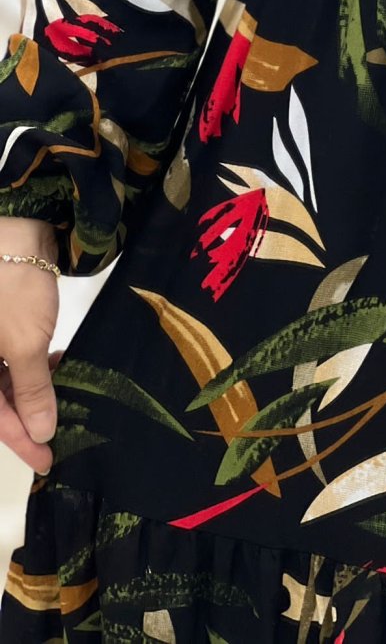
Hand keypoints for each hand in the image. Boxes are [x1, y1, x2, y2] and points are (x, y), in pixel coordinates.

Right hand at [0, 216, 61, 473]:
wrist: (16, 232)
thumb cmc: (11, 291)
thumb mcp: (23, 345)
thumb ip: (31, 392)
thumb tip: (41, 432)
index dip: (21, 442)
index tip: (49, 461)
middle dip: (30, 418)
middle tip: (65, 434)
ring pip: (8, 379)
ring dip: (37, 390)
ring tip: (70, 396)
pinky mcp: (4, 321)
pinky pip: (16, 356)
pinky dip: (37, 364)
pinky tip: (61, 361)